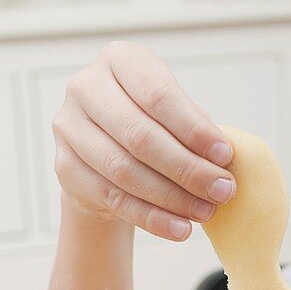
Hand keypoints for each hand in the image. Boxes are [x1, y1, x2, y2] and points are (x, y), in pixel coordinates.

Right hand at [52, 41, 235, 238]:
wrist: (104, 156)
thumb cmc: (150, 126)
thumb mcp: (173, 115)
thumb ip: (195, 129)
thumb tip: (222, 160)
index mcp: (119, 60)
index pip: (157, 94)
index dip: (193, 129)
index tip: (225, 156)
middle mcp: (86, 87)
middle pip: (140, 135)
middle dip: (187, 168)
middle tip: (221, 191)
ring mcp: (69, 127)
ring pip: (124, 170)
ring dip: (171, 197)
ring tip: (205, 213)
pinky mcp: (65, 167)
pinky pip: (113, 198)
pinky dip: (152, 218)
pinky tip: (180, 229)